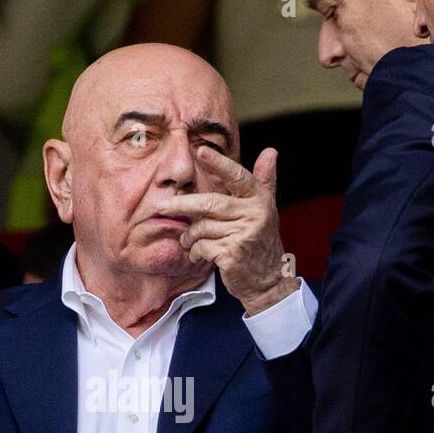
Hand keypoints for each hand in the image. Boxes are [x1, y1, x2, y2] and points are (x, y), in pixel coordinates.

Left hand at [161, 146, 297, 315]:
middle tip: (162, 206)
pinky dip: (196, 251)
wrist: (268, 282)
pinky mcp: (233, 255)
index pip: (237, 177)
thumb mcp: (266, 209)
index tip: (201, 150)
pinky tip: (199, 254)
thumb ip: (265, 180)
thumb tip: (271, 150)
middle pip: (210, 203)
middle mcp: (254, 215)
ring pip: (202, 227)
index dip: (219, 163)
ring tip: (189, 241)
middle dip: (183, 205)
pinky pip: (202, 246)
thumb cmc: (260, 242)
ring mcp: (244, 236)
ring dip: (190, 236)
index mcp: (260, 200)